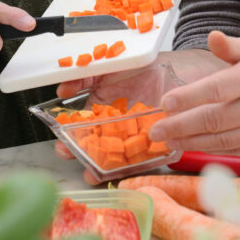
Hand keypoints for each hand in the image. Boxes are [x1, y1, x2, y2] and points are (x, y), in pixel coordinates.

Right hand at [52, 51, 227, 183]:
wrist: (178, 66)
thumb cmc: (142, 65)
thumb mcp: (108, 65)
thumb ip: (85, 75)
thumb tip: (63, 89)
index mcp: (103, 108)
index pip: (82, 127)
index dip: (70, 138)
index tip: (62, 145)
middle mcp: (117, 125)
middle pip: (95, 145)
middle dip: (82, 155)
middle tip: (73, 159)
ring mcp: (136, 135)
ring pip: (116, 155)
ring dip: (102, 167)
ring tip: (92, 175)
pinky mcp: (157, 141)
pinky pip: (144, 157)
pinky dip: (134, 166)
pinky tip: (124, 171)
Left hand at [148, 31, 239, 154]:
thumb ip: (230, 46)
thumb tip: (212, 37)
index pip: (218, 89)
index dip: (189, 97)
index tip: (165, 102)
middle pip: (216, 120)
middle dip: (181, 126)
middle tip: (156, 130)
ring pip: (223, 141)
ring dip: (191, 142)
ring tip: (169, 139)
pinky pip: (235, 151)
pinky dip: (210, 150)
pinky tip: (191, 144)